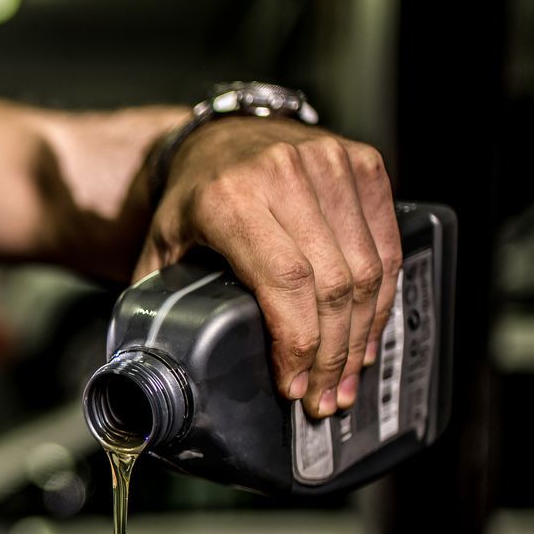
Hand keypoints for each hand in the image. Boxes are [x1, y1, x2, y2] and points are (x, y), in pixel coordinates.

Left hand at [136, 116, 400, 417]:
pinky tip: (367, 333)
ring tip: (346, 378)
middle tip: (323, 397)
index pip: (284, 280)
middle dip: (331, 353)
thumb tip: (146, 370)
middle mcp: (284, 175)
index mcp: (229, 198)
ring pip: (366, 268)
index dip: (298, 342)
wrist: (221, 135)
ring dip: (361, 334)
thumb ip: (155, 302)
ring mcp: (329, 164)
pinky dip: (382, 296)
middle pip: (331, 282)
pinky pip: (386, 243)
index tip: (293, 385)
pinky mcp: (362, 164)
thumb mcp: (161, 245)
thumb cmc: (191, 197)